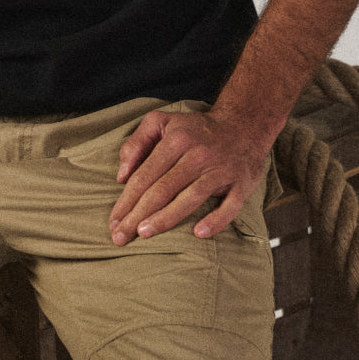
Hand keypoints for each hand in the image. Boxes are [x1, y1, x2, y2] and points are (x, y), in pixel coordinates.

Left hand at [108, 109, 271, 243]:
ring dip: (165, 218)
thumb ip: (136, 143)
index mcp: (176, 140)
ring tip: (143, 234)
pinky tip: (198, 234)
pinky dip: (216, 221)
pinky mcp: (241, 184)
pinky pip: (229, 207)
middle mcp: (198, 155)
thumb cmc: (195, 131)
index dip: (126, 201)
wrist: (245, 125)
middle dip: (137, 216)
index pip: (145, 176)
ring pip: (189, 199)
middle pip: (162, 190)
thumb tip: (121, 176)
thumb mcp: (162, 122)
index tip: (113, 222)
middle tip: (120, 237)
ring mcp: (220, 171)